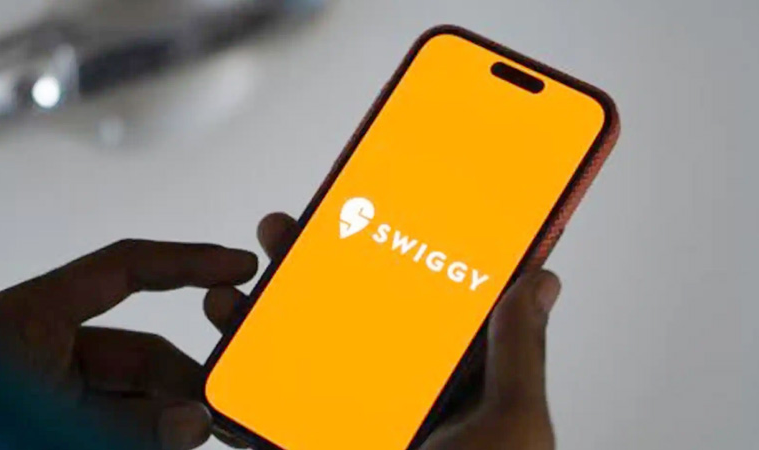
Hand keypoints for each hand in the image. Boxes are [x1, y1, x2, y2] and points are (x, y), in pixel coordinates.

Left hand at [0, 239, 259, 449]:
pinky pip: (121, 422)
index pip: (126, 269)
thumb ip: (128, 424)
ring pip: (136, 396)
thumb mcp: (52, 425)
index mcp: (33, 319)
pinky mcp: (61, 426)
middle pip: (142, 350)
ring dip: (171, 417)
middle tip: (226, 402)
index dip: (189, 262)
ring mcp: (53, 393)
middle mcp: (45, 350)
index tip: (238, 266)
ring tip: (197, 435)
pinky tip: (171, 442)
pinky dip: (148, 434)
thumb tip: (195, 421)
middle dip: (187, 379)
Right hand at [206, 213, 560, 449]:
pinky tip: (225, 334)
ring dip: (269, 311)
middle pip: (352, 316)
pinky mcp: (308, 447)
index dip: (398, 252)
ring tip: (246, 274)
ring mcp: (350, 423)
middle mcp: (398, 397)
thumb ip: (519, 354)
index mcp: (451, 384)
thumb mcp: (512, 428)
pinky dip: (238, 376)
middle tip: (295, 224)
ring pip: (302, 353)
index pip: (421, 303)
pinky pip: (265, 410)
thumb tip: (539, 277)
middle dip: (318, 267)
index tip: (375, 204)